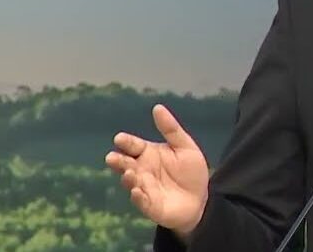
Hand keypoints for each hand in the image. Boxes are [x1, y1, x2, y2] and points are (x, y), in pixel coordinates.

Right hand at [105, 104, 210, 236]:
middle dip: (117, 161)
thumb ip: (171, 129)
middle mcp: (141, 170)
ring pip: (130, 182)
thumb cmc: (190, 172)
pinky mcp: (149, 205)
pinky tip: (137, 191)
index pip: (132, 145)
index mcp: (147, 153)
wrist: (200, 199)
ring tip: (129, 173)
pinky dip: (137, 197)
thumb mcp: (185, 147)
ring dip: (128, 178)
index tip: (120, 139)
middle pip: (125, 163)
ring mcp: (143, 188)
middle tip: (112, 157)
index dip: (126, 142)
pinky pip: (140, 201)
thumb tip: (157, 107)